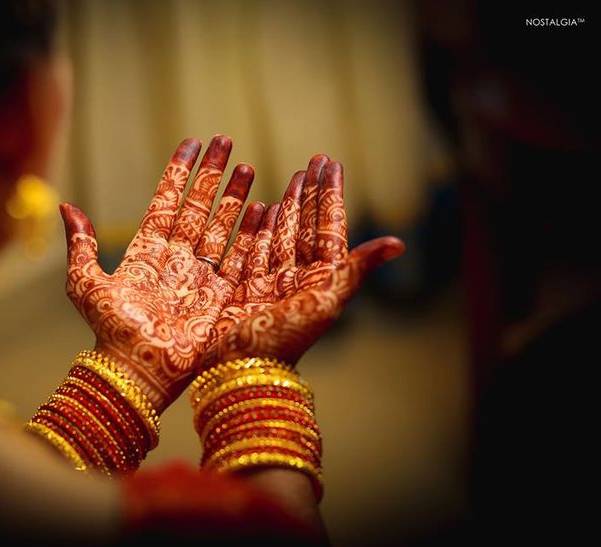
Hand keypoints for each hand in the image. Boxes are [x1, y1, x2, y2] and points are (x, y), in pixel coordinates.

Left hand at [60, 136, 256, 411]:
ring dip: (234, 196)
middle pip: (199, 206)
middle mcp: (176, 258)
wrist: (137, 369)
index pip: (166, 201)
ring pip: (221, 226)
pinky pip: (239, 258)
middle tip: (225, 141)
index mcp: (147, 251)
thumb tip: (66, 206)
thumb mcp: (84, 283)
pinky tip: (262, 209)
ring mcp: (200, 274)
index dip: (178, 173)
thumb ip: (81, 244)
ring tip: (246, 167)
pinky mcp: (220, 295)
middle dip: (212, 174)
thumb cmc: (109, 330)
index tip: (191, 144)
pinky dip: (251, 234)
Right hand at [203, 154, 404, 366]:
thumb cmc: (280, 340)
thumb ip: (355, 269)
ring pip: (280, 235)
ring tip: (290, 178)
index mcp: (318, 279)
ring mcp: (268, 283)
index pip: (328, 226)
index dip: (330, 195)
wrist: (237, 372)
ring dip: (285, 207)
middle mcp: (295, 279)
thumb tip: (398, 243)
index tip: (331, 163)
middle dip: (309, 194)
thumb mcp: (324, 302)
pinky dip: (255, 229)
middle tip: (314, 161)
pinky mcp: (241, 290)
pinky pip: (251, 251)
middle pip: (305, 227)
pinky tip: (258, 209)